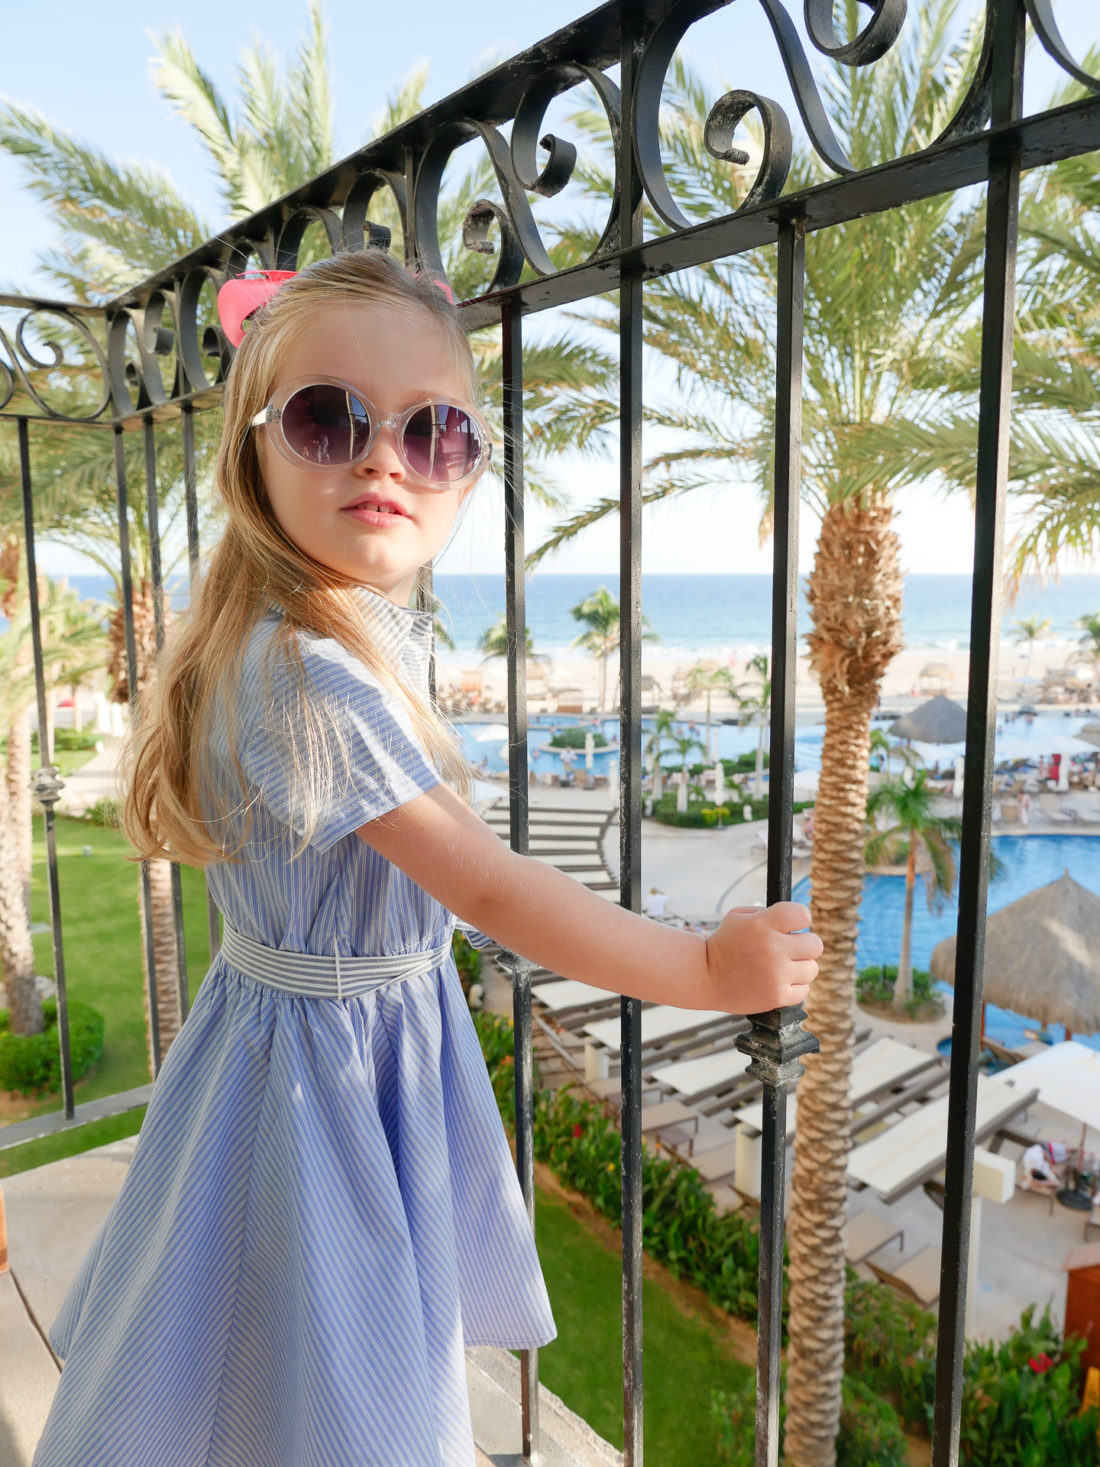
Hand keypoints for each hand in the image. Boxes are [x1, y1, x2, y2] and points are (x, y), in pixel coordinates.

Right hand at [705, 901, 821, 1013]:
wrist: (705, 976)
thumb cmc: (725, 944)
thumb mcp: (739, 917)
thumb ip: (768, 913)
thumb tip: (797, 919)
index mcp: (763, 924)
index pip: (802, 914)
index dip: (800, 918)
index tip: (791, 925)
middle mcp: (773, 949)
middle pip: (815, 944)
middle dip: (804, 945)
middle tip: (789, 949)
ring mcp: (776, 975)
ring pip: (812, 969)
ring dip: (800, 967)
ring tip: (781, 967)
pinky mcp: (777, 997)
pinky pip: (804, 990)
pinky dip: (794, 987)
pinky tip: (778, 982)